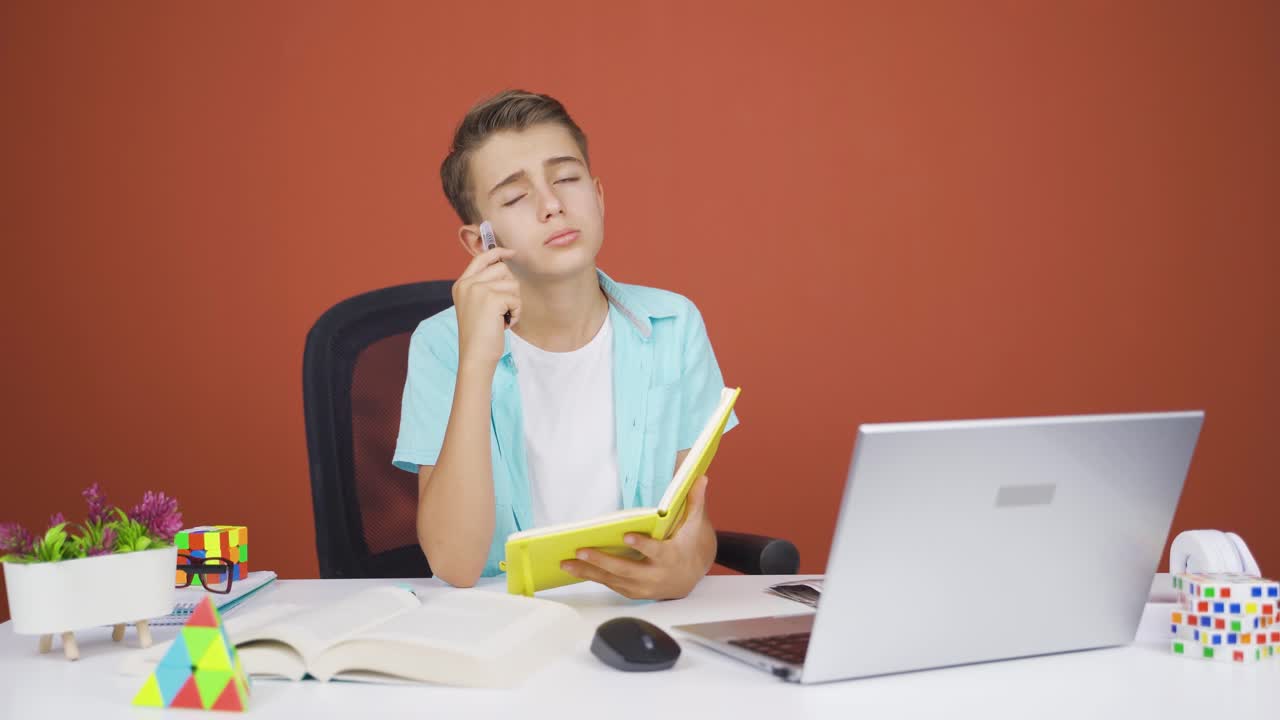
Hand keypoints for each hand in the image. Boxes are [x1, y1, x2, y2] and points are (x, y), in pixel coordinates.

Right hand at [452, 247, 520, 368]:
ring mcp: (478, 289)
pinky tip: (504, 323)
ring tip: (502, 318)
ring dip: (514, 302)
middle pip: (502, 268)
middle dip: (510, 288)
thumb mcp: (475, 306)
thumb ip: (484, 286)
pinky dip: (516, 312)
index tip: (512, 252)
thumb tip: (505, 267)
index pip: (481, 258)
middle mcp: (468, 284)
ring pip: (512, 284)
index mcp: (461, 284)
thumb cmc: (479, 335)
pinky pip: (516, 299)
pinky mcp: (492, 298)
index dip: (498, 252)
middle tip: (502, 308)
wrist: (475, 356)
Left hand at [561, 476, 714, 599]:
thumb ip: (695, 501)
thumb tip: (699, 477)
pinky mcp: (634, 592)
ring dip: (590, 572)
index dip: (642, 546)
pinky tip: (576, 569)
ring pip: (615, 581)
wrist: (693, 575)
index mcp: (671, 556)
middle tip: (581, 550)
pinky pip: (612, 585)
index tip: (627, 536)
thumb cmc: (690, 544)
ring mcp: (644, 587)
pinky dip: (593, 577)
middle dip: (602, 561)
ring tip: (568, 562)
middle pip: (627, 570)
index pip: (656, 552)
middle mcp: (656, 576)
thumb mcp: (696, 523)